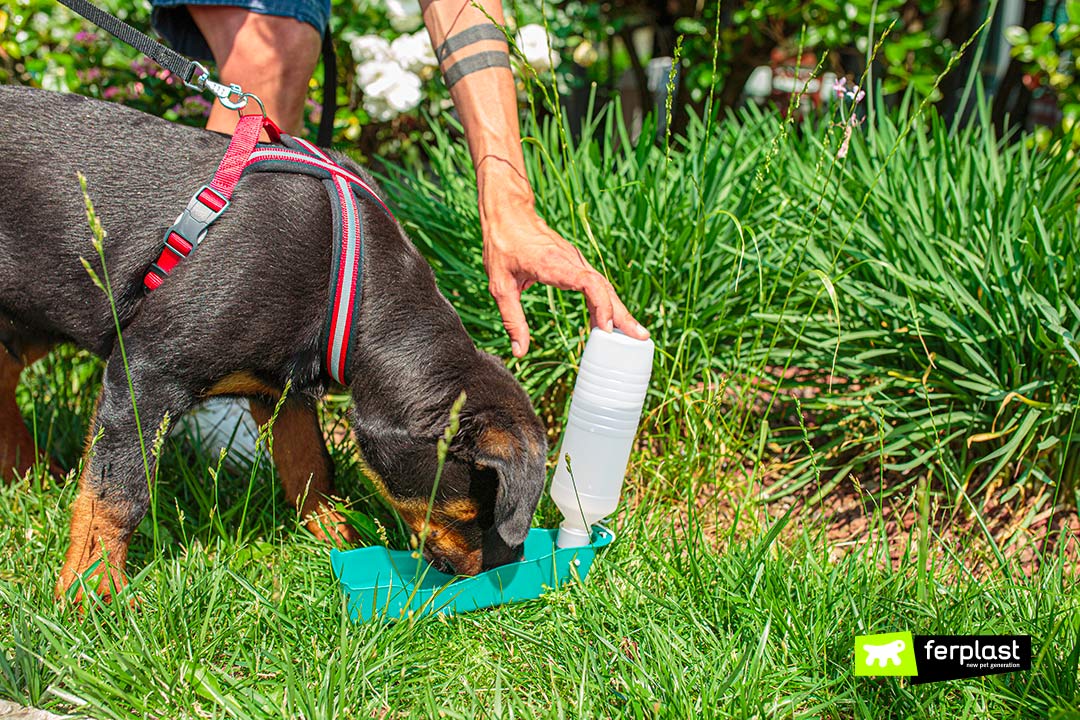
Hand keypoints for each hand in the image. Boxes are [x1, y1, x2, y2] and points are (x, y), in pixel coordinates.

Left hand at [482, 207, 649, 357]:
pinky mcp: (574, 264)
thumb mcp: (499, 286)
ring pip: (603, 287)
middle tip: (639, 337)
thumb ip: (512, 320)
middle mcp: (571, 261)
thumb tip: (520, 352)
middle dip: (622, 314)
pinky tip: (609, 322)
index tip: (605, 327)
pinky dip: (605, 303)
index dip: (601, 305)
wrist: (508, 214)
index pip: (589, 282)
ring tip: (634, 334)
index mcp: (554, 264)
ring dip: (618, 310)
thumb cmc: (502, 246)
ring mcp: (576, 261)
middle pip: (604, 288)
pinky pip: (596, 284)